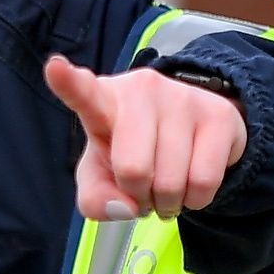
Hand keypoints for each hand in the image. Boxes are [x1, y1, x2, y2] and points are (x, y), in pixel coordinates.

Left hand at [43, 58, 245, 221]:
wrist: (193, 134)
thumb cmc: (133, 152)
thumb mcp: (102, 176)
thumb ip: (95, 198)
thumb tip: (124, 206)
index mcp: (102, 100)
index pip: (82, 92)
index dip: (67, 82)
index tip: (54, 68)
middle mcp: (142, 89)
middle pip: (133, 169)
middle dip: (138, 196)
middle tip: (141, 187)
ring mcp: (182, 97)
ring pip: (171, 182)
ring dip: (167, 202)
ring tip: (166, 184)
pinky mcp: (218, 114)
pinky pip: (203, 181)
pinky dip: (196, 199)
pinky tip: (190, 183)